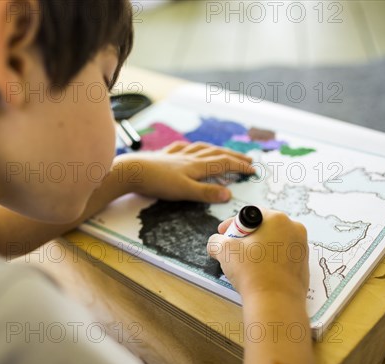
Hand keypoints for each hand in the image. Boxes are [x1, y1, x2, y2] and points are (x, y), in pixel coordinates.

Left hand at [113, 141, 254, 202]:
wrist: (131, 171)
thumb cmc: (157, 182)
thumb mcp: (184, 191)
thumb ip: (206, 192)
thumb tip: (229, 194)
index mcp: (196, 165)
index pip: (224, 163)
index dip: (239, 166)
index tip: (253, 170)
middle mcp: (188, 157)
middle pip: (216, 153)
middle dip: (233, 156)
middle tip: (248, 159)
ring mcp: (175, 155)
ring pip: (200, 148)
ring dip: (215, 149)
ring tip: (223, 151)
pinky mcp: (162, 156)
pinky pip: (181, 148)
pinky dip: (191, 147)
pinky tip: (189, 147)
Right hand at [207, 209, 309, 301]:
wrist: (276, 302)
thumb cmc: (252, 271)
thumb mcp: (224, 250)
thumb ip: (216, 241)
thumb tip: (215, 243)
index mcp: (277, 219)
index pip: (250, 214)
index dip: (232, 224)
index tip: (223, 234)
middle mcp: (294, 229)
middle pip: (263, 227)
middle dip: (246, 236)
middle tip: (232, 249)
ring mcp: (301, 248)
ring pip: (274, 242)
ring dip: (258, 248)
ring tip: (245, 263)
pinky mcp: (303, 266)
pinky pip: (282, 257)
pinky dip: (270, 260)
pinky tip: (259, 273)